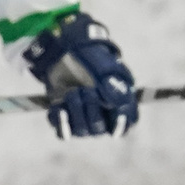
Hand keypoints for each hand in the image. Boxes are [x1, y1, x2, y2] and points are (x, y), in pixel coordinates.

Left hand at [22, 11, 138, 137]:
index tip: (113, 114)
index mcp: (120, 104)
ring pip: (82, 131)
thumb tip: (118, 104)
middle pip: (99, 128)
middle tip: (87, 89)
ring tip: (73, 92)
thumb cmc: (93, 60)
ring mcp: (84, 120)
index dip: (120, 125)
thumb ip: (113, 85)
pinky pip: (63, 131)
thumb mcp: (105, 68)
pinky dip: (60, 121)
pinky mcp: (66, 119)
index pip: (125, 124)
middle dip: (92, 108)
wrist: (68, 53)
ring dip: (76, 111)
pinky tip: (59, 107)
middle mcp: (103, 116)